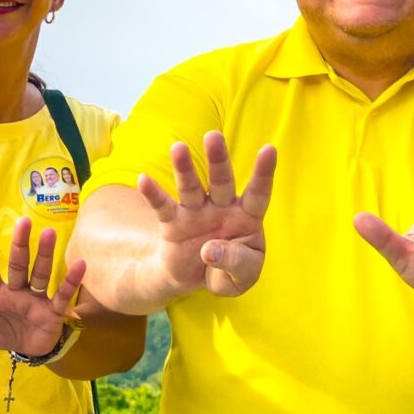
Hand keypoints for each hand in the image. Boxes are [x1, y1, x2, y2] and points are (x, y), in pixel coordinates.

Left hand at [0, 219, 84, 357]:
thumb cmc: (0, 331)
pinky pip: (62, 295)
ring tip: (50, 232)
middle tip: (23, 221)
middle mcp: (17, 289)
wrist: (28, 352)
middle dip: (20, 244)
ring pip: (40, 274)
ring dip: (45, 254)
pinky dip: (71, 281)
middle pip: (18, 264)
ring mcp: (36, 298)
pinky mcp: (53, 312)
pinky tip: (80, 264)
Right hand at [136, 132, 275, 298]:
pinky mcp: (173, 223)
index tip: (269, 149)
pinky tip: (144, 180)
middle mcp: (222, 208)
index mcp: (246, 217)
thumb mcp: (241, 277)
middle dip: (218, 159)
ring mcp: (196, 212)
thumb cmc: (228, 272)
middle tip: (213, 136)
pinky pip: (163, 207)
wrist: (197, 278)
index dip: (263, 173)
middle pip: (221, 181)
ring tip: (178, 148)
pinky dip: (153, 194)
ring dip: (185, 169)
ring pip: (191, 188)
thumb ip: (235, 263)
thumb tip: (209, 249)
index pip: (257, 193)